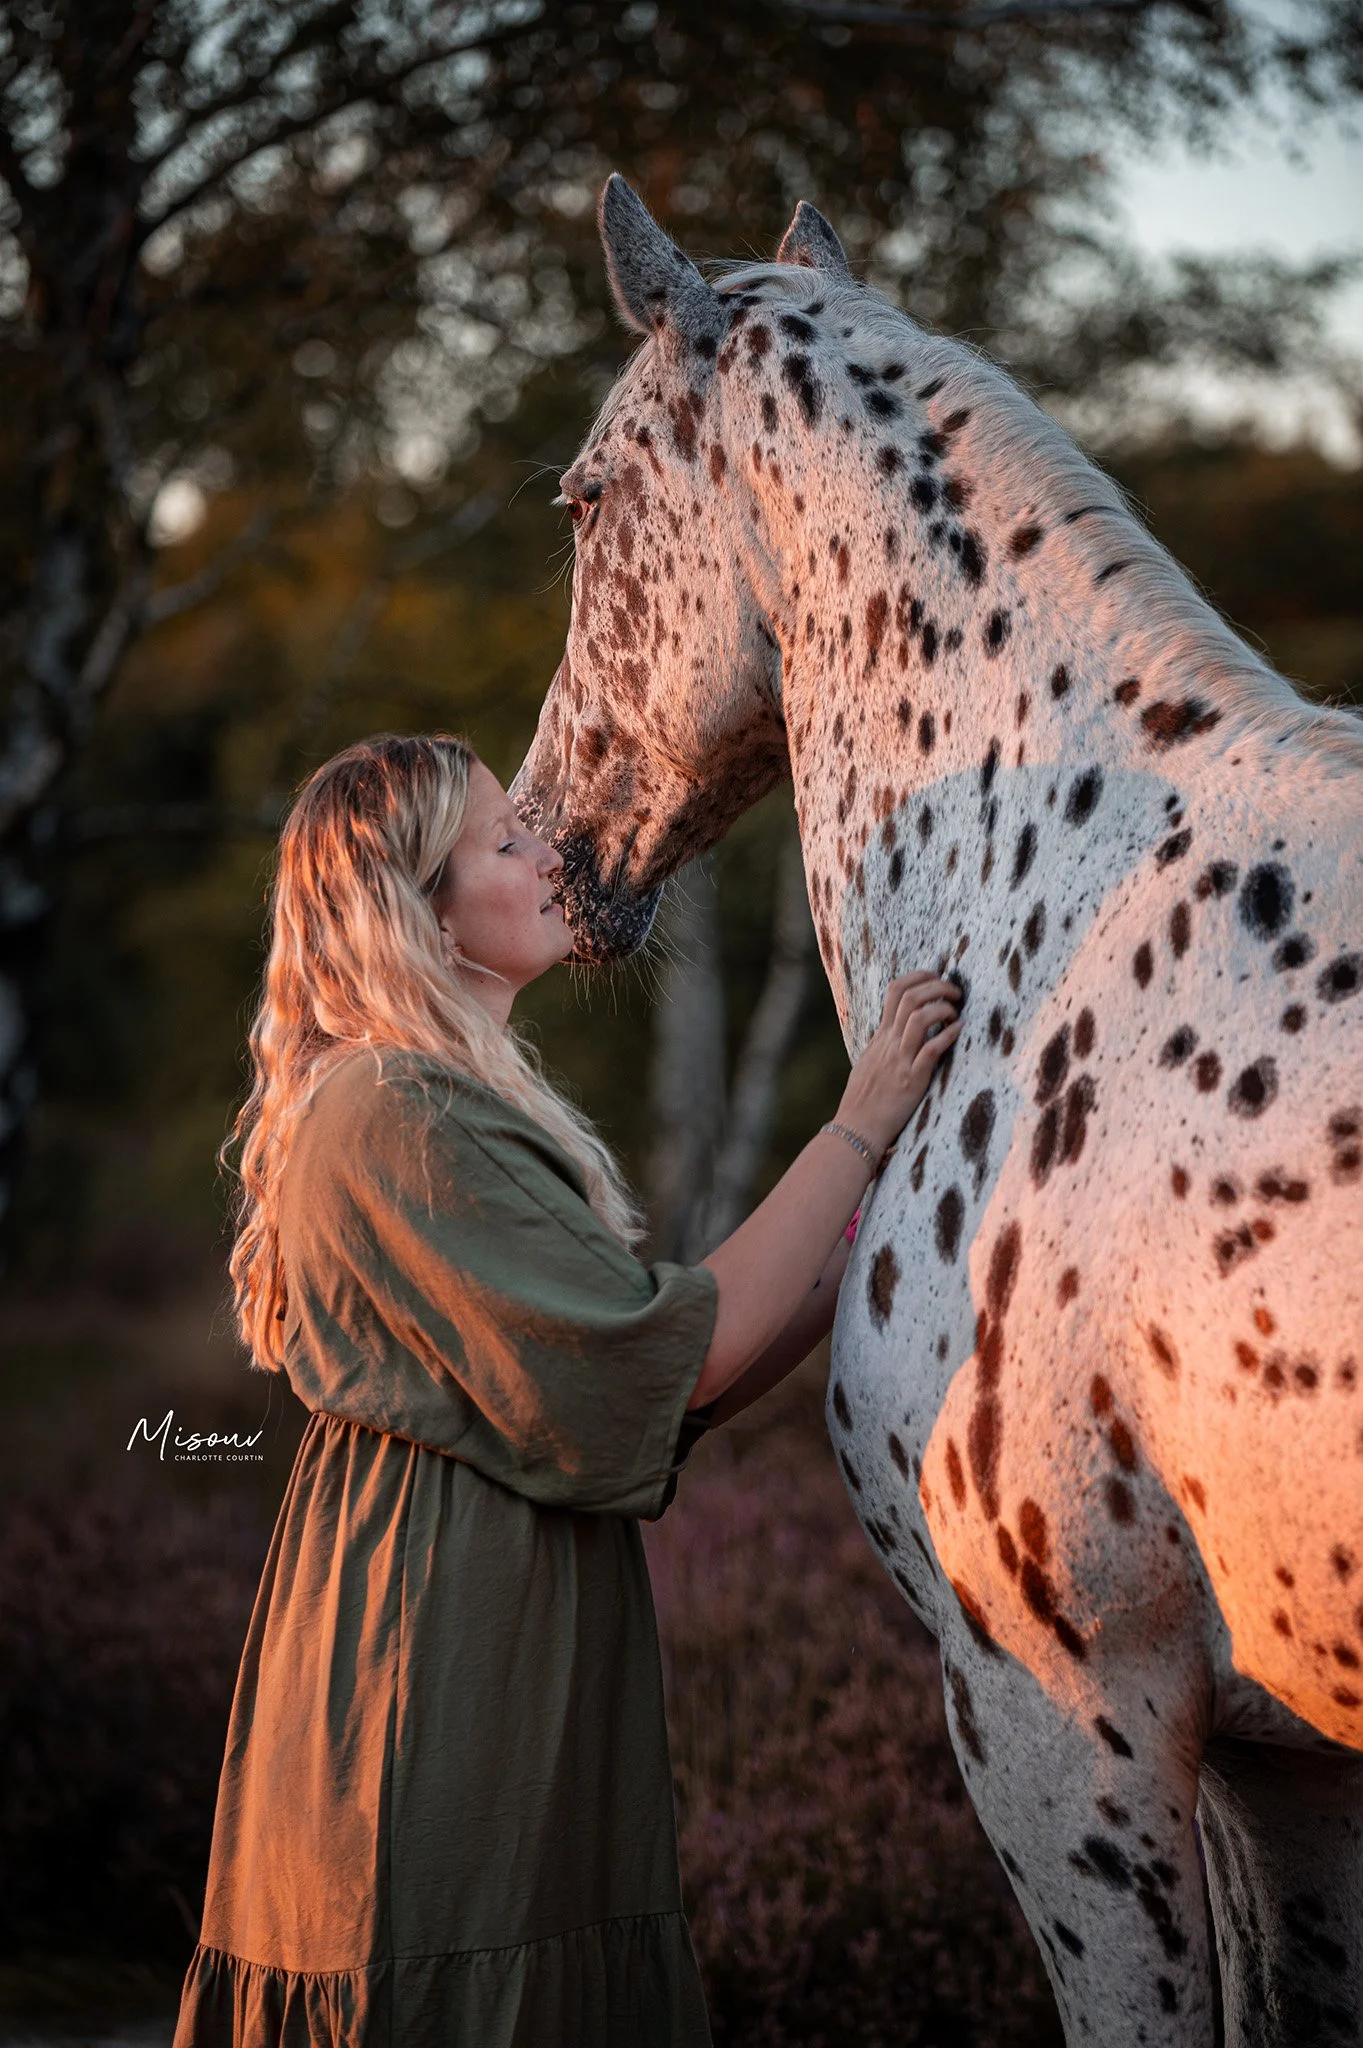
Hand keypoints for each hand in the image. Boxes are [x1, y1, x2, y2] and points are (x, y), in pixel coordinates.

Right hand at [835, 973, 961, 1159]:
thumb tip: (896, 1032)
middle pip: (910, 997)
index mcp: (881, 1036)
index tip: (936, 977)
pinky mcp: (911, 1080)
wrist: (857, 1126)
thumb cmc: (864, 1098)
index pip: (895, 991)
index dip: (919, 977)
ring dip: (943, 1008)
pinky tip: (960, 1030)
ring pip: (919, 1018)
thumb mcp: (870, 1062)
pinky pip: (930, 1051)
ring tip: (956, 1013)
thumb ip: (884, 1044)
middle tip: (955, 993)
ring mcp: (900, 1060)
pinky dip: (948, 1036)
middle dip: (937, 987)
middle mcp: (890, 1043)